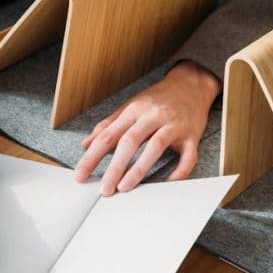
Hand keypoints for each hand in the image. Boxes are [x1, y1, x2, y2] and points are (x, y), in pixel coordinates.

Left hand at [74, 61, 220, 195]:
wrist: (191, 84)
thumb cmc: (158, 99)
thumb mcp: (130, 107)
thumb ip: (108, 126)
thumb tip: (86, 144)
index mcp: (134, 110)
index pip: (108, 135)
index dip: (92, 157)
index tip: (81, 175)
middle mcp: (152, 116)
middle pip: (130, 141)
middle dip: (114, 167)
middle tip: (104, 189)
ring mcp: (173, 125)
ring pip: (155, 147)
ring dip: (139, 169)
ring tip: (125, 187)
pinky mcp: (191, 135)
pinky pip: (187, 156)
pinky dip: (178, 172)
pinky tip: (166, 183)